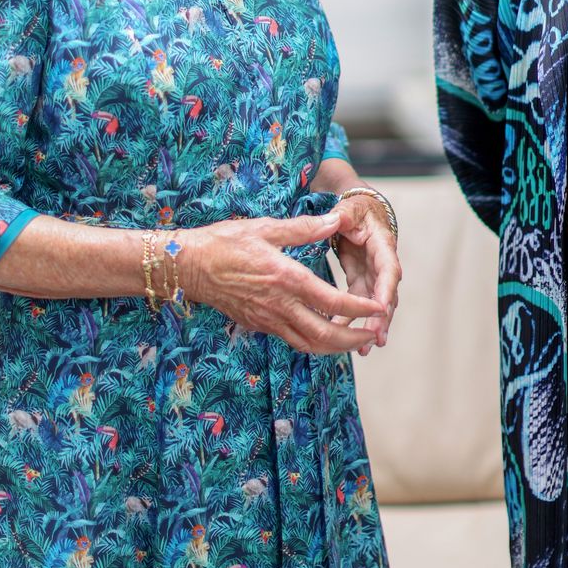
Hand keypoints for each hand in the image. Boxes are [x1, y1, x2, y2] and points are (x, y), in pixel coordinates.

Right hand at [183, 212, 384, 354]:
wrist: (188, 265)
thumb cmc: (225, 241)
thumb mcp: (266, 227)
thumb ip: (303, 228)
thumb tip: (334, 220)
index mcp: (286, 278)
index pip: (332, 301)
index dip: (359, 308)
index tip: (379, 308)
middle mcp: (279, 305)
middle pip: (324, 334)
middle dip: (353, 338)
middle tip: (373, 333)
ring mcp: (267, 319)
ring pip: (308, 344)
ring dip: (336, 348)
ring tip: (356, 341)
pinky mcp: (258, 324)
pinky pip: (292, 341)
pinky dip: (313, 343)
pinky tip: (324, 337)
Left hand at [328, 194, 401, 354]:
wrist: (359, 211)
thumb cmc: (356, 209)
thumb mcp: (350, 209)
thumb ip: (343, 215)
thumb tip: (337, 218)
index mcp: (382, 245)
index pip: (389, 270)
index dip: (386, 290)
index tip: (381, 308)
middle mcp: (382, 264)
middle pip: (386, 295)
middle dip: (382, 318)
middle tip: (375, 339)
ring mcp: (373, 275)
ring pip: (375, 305)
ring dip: (370, 327)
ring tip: (363, 349)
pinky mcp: (362, 281)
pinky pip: (359, 305)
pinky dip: (354, 321)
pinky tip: (344, 338)